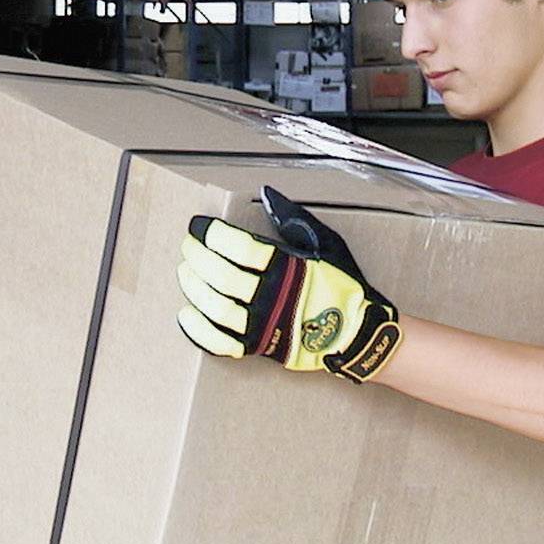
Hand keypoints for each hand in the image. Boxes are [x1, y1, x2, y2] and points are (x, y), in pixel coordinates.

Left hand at [176, 186, 402, 383]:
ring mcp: (265, 325)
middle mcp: (274, 296)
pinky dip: (198, 330)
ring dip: (194, 288)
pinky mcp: (260, 348)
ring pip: (216, 308)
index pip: (239, 247)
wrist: (357, 334)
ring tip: (186, 272)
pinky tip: (187, 313)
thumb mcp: (326, 244)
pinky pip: (220, 343)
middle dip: (198, 257)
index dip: (213, 234)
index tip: (200, 226)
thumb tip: (267, 194)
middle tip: (189, 246)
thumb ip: (294, 219)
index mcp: (289, 266)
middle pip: (222, 275)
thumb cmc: (342, 286)